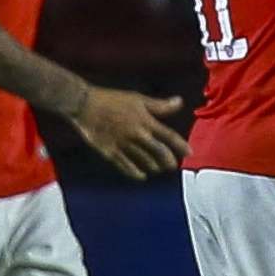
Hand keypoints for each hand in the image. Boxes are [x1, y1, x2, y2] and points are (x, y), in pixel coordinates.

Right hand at [72, 89, 187, 179]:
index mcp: (145, 121)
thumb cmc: (112, 99)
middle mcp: (137, 135)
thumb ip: (160, 105)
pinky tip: (142, 176)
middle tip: (172, 165)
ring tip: (158, 169)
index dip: (181, 146)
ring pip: (144, 161)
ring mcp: (123, 145)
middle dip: (168, 161)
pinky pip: (125, 166)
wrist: (84, 105)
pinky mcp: (110, 152)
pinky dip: (135, 173)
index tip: (189, 153)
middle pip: (159, 152)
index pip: (169, 136)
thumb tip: (179, 102)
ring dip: (154, 167)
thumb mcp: (138, 99)